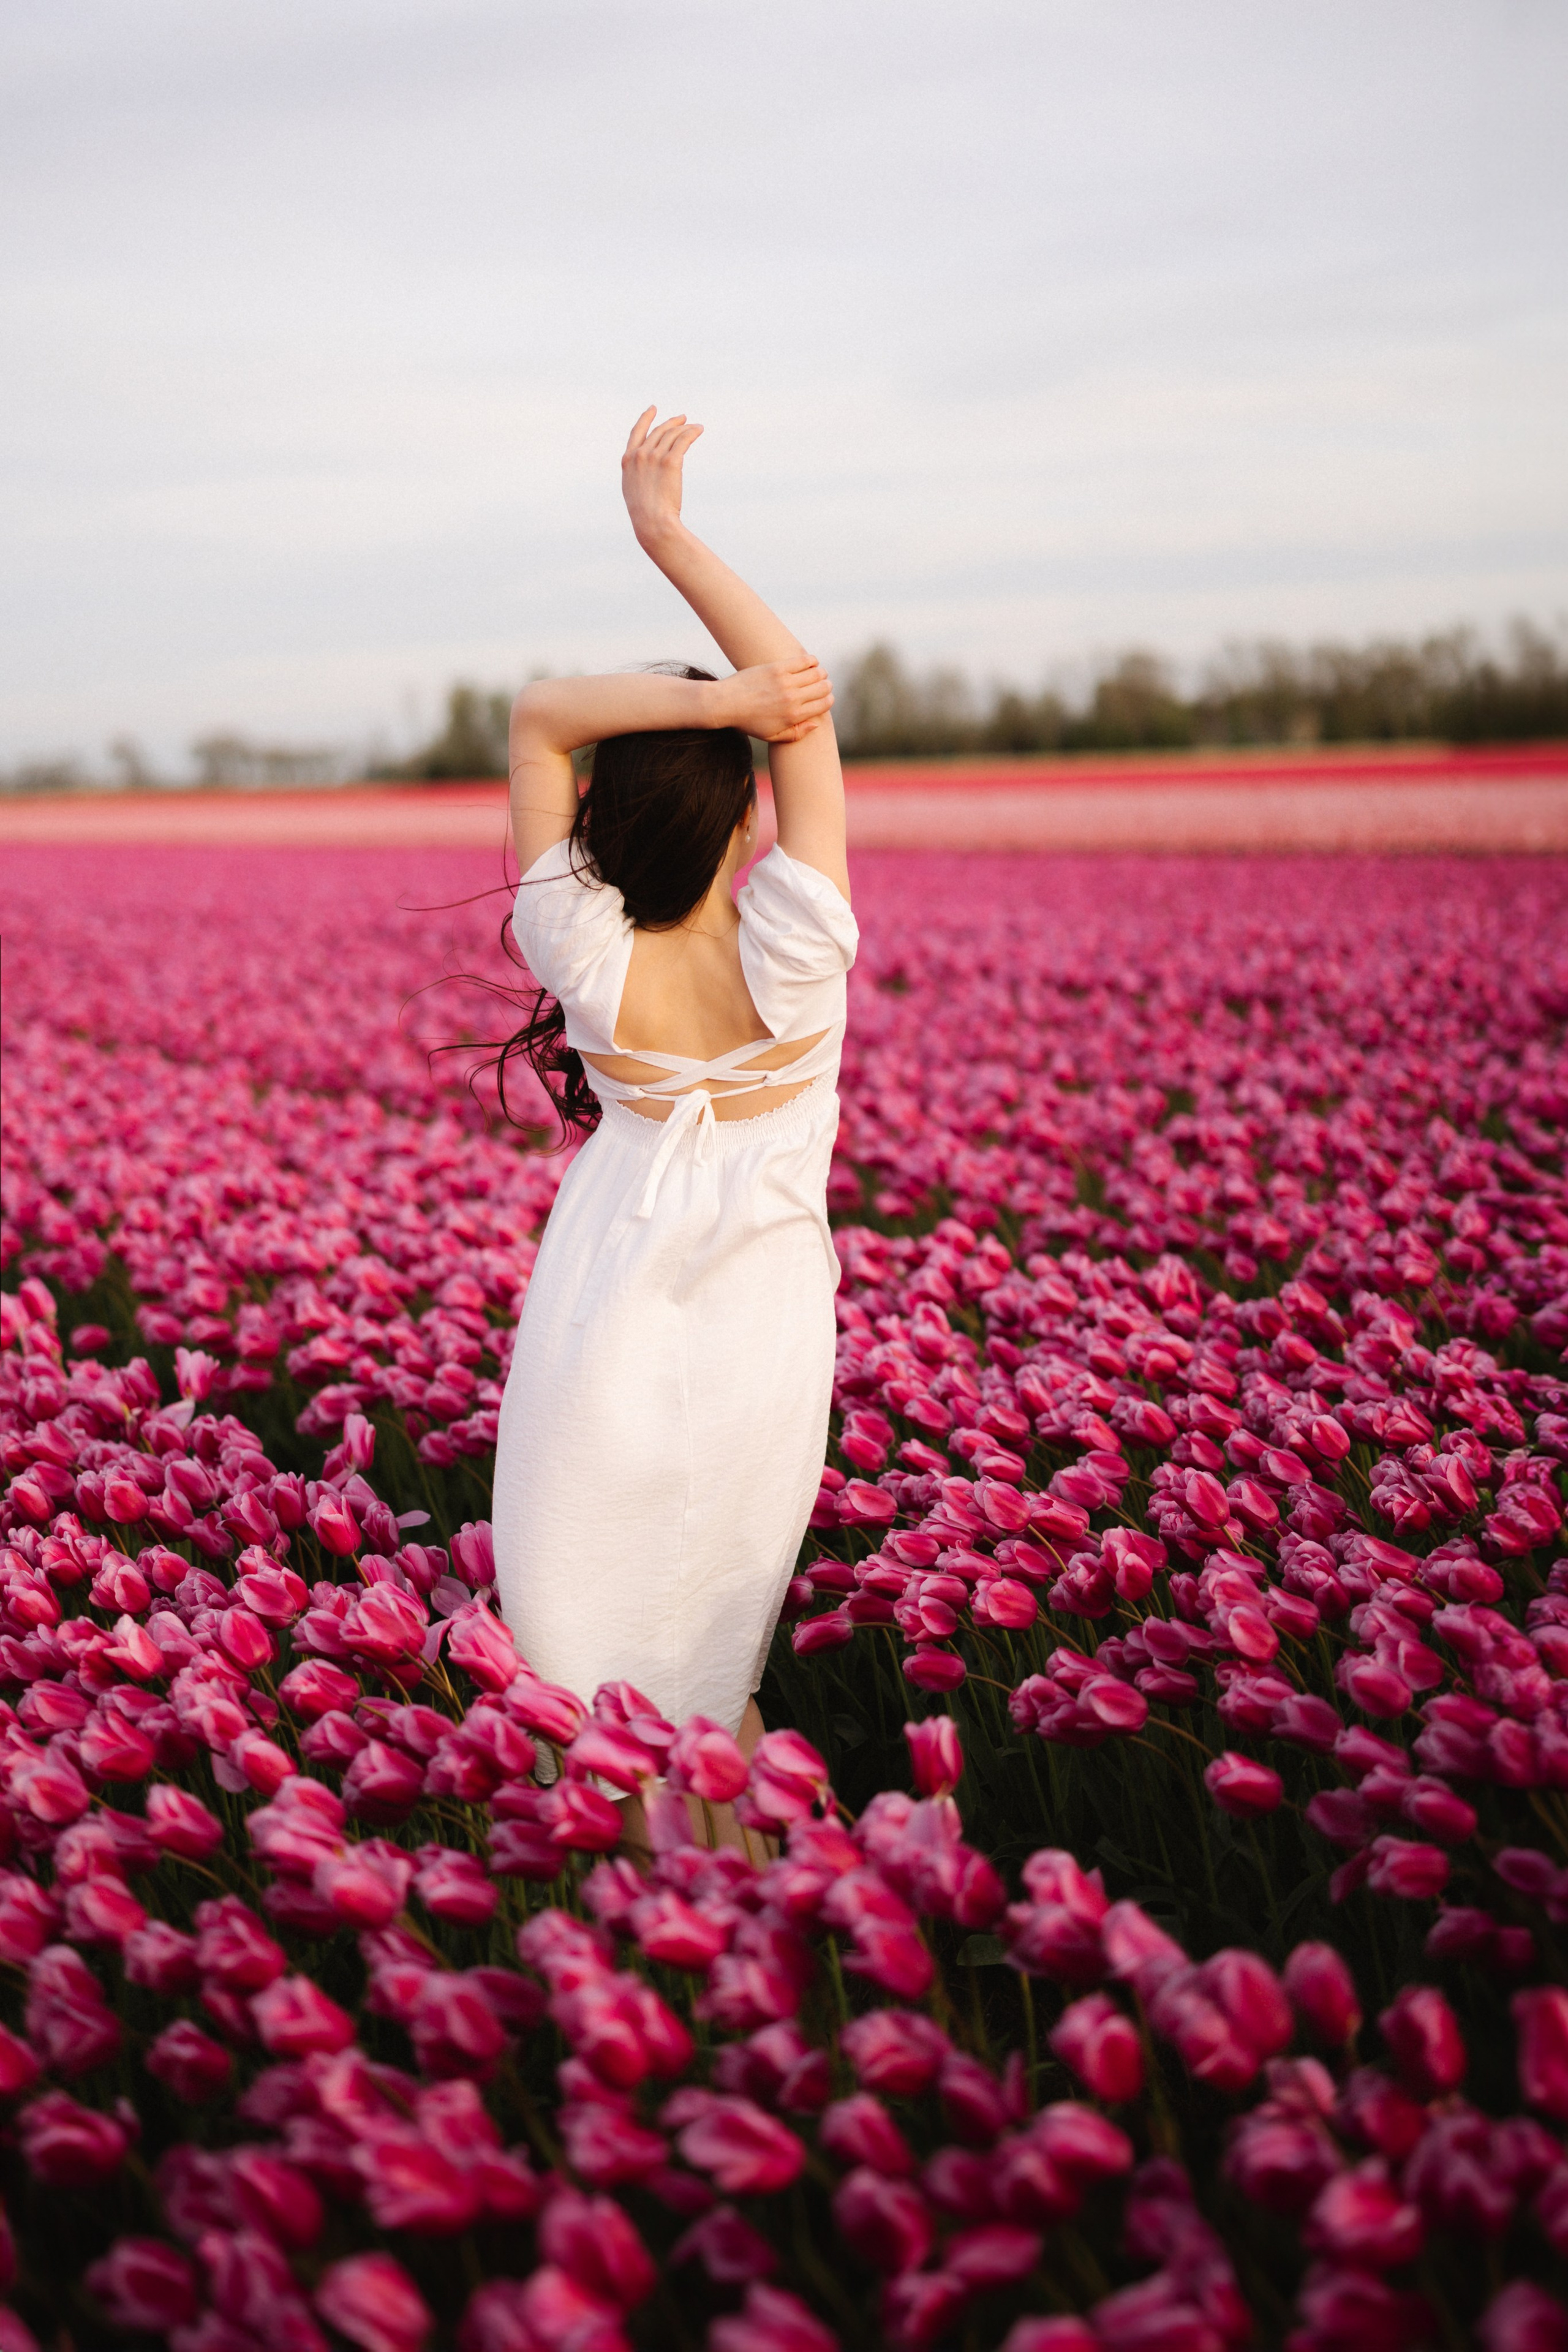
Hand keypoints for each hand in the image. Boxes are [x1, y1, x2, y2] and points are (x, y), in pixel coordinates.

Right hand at [622, 406, 702, 545]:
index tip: (653, 409)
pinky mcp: (670, 462)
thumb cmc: (645, 514)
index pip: (637, 432)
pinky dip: (691, 432)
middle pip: (658, 431)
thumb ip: (637, 475)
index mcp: (628, 460)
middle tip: (683, 418)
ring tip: (695, 427)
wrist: (652, 522)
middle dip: (671, 422)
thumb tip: (646, 472)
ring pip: (672, 434)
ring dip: (685, 427)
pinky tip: (698, 430)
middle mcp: (639, 455)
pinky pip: (683, 440)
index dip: (646, 418)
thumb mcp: (633, 490)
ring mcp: (654, 457)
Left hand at [719, 657, 834, 743]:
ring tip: (815, 674)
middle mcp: (792, 699)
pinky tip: (810, 662)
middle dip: (826, 686)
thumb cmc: (748, 722)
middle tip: (820, 685)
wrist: (726, 704)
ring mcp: (785, 682)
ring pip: (817, 672)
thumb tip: (816, 724)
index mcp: (794, 716)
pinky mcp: (777, 668)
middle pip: (824, 687)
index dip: (828, 699)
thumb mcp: (772, 736)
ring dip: (820, 672)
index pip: (825, 704)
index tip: (823, 698)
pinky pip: (804, 660)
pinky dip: (811, 660)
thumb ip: (796, 733)